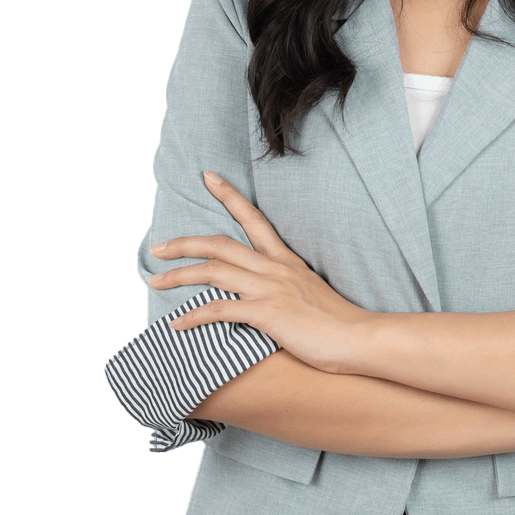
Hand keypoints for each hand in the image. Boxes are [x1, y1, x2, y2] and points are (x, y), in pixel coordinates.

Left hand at [149, 172, 369, 373]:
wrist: (359, 337)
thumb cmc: (337, 321)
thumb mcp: (309, 292)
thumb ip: (286, 286)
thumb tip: (267, 291)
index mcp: (285, 260)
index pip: (253, 219)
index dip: (229, 195)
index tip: (208, 177)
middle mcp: (275, 268)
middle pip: (220, 243)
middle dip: (184, 243)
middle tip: (157, 247)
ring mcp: (270, 289)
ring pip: (214, 271)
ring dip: (179, 275)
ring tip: (155, 282)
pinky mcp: (267, 313)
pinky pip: (220, 309)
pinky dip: (194, 316)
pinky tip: (176, 324)